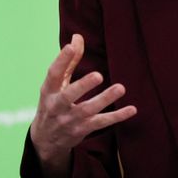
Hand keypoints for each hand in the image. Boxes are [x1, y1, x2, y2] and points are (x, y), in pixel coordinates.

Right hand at [29, 33, 136, 177]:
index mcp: (48, 91)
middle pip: (69, 96)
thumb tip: (77, 37)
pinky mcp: (83, 129)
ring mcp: (70, 119)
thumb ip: (68, 62)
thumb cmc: (53, 103)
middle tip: (98, 75)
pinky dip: (117, 116)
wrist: (45, 139)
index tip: (70, 46)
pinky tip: (132, 109)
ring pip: (88, 110)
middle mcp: (57, 106)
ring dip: (105, 100)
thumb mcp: (56, 84)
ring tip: (120, 88)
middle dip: (83, 86)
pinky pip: (101, 122)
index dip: (61, 60)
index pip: (53, 74)